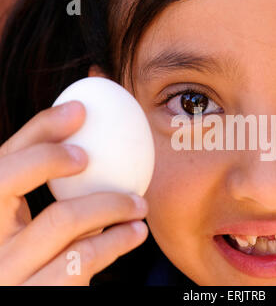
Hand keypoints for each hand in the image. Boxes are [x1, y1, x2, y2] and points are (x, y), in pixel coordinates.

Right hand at [0, 101, 148, 284]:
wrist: (41, 300)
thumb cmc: (48, 262)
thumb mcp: (37, 229)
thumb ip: (53, 195)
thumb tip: (88, 137)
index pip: (2, 162)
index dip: (37, 129)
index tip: (80, 110)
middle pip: (5, 180)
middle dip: (50, 156)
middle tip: (90, 156)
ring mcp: (6, 273)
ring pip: (61, 218)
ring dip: (112, 204)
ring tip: (139, 204)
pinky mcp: (36, 296)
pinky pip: (83, 256)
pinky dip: (117, 239)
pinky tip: (135, 233)